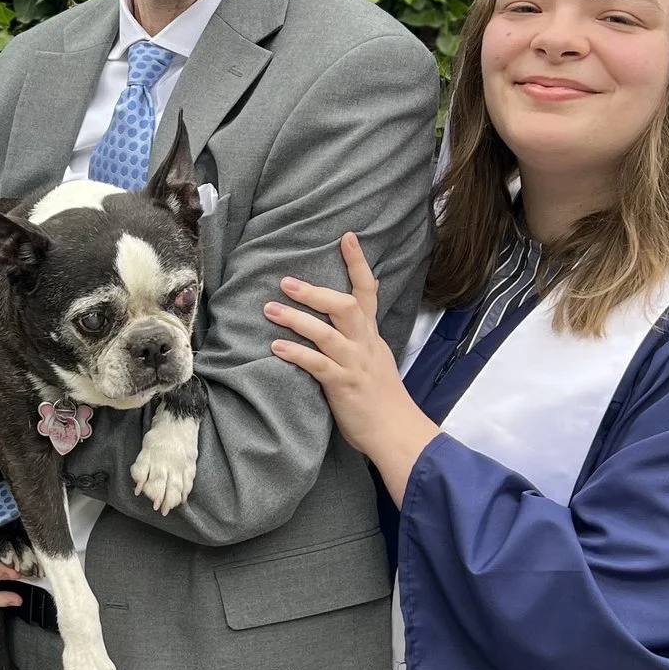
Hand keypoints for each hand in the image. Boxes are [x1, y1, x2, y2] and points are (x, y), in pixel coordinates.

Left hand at [265, 232, 438, 504]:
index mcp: (372, 336)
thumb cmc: (382, 399)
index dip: (358, 263)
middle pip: (345, 305)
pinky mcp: (343, 386)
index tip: (346, 236)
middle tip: (285, 281)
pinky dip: (296, 354)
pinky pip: (318, 365)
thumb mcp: (375, 359)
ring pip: (327, 332)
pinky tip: (276, 348)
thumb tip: (347, 315)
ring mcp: (355, 364)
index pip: (368, 291)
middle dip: (315, 291)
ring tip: (270, 309)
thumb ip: (360, 337)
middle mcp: (364, 344)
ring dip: (297, 319)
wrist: (398, 432)